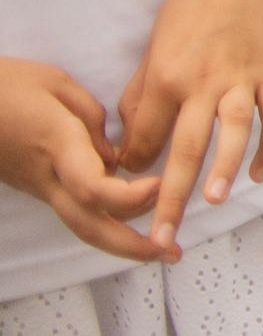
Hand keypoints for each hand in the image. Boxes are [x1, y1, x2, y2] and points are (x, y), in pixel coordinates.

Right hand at [0, 59, 165, 263]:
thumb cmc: (6, 86)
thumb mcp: (56, 84)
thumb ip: (91, 118)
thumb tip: (111, 156)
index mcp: (56, 145)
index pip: (93, 189)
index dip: (128, 197)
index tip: (160, 186)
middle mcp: (47, 177)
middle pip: (88, 225)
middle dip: (131, 245)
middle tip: (171, 253)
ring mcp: (39, 187)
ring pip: (81, 224)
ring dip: (122, 239)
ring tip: (161, 246)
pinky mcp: (38, 187)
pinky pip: (74, 210)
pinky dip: (106, 219)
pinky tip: (134, 215)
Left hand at [117, 0, 262, 254]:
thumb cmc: (192, 5)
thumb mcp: (154, 45)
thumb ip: (141, 93)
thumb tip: (133, 139)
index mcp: (167, 76)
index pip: (145, 135)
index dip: (135, 164)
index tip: (133, 180)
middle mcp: (203, 83)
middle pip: (186, 149)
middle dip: (172, 196)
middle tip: (162, 233)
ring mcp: (243, 79)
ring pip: (233, 134)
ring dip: (223, 170)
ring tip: (214, 200)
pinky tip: (259, 172)